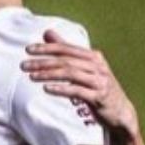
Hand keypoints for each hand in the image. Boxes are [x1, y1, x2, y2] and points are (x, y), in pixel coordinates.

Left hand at [20, 29, 137, 133]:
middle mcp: (98, 66)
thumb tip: (47, 32)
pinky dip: (61, 89)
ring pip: (70, 74)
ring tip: (32, 77)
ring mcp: (99, 81)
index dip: (47, 48)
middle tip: (24, 65)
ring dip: (49, 75)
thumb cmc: (97, 88)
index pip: (66, 48)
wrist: (120, 112)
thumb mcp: (83, 69)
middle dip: (43, 62)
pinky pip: (77, 91)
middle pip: (66, 61)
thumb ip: (66, 51)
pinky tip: (47, 89)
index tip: (28, 50)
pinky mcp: (99, 97)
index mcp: (93, 57)